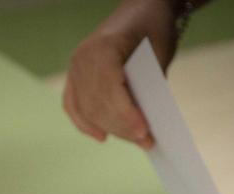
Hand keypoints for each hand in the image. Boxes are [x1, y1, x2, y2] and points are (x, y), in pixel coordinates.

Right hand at [63, 0, 179, 147]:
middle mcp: (82, 58)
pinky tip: (102, 136)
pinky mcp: (75, 76)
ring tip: (136, 140)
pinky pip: (74, 106)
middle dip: (123, 127)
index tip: (144, 131)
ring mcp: (75, 67)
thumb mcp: (159, 53)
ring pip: (88, 110)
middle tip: (148, 141)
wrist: (139, 10)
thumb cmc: (152, 28)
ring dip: (112, 128)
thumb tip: (145, 124)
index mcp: (103, 47)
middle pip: (98, 105)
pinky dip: (86, 123)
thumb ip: (150, 86)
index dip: (126, 114)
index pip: (110, 89)